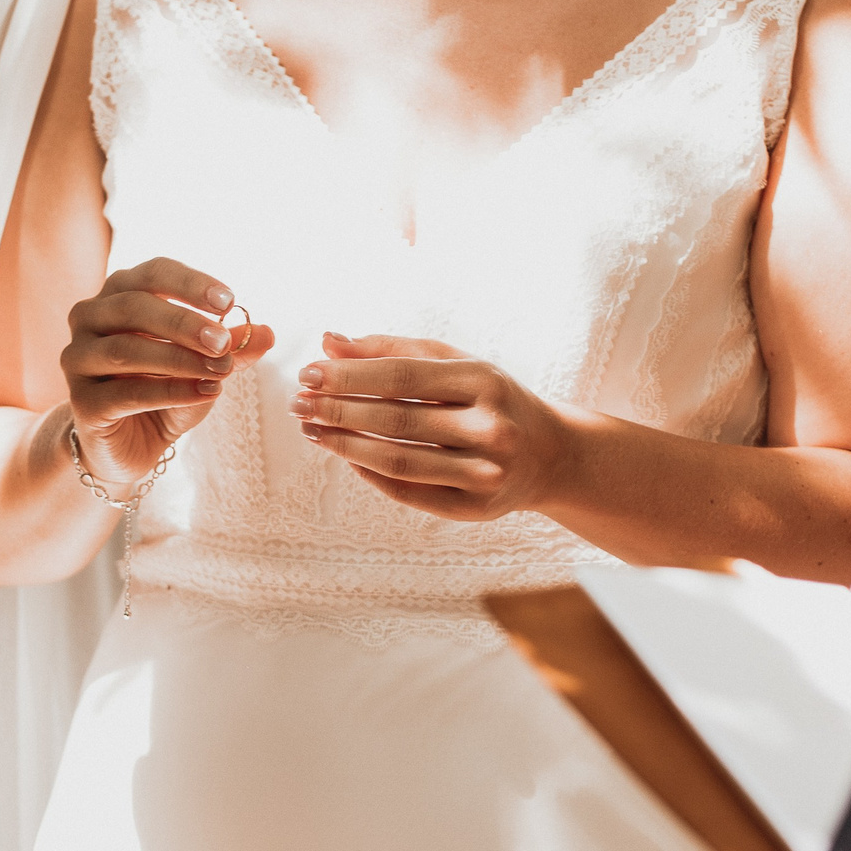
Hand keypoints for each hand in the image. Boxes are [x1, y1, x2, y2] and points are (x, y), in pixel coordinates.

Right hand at [62, 257, 274, 490]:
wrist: (130, 445)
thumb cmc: (163, 392)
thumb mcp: (203, 365)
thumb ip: (229, 348)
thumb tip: (267, 332)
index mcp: (118, 295)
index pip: (152, 274)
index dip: (190, 284)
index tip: (229, 301)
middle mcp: (89, 319)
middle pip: (134, 307)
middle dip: (184, 322)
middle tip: (223, 341)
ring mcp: (78, 359)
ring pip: (126, 349)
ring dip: (178, 358)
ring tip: (220, 370)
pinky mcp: (81, 402)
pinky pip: (125, 393)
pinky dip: (169, 391)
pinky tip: (204, 393)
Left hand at [292, 333, 573, 522]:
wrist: (551, 455)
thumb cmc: (489, 399)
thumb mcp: (454, 365)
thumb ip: (392, 350)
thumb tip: (328, 340)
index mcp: (485, 381)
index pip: (404, 376)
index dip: (351, 375)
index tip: (308, 372)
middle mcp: (490, 428)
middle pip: (396, 420)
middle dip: (338, 410)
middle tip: (299, 403)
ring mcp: (486, 473)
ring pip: (398, 461)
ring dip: (346, 446)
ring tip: (312, 430)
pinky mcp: (475, 509)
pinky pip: (409, 493)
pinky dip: (370, 475)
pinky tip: (345, 456)